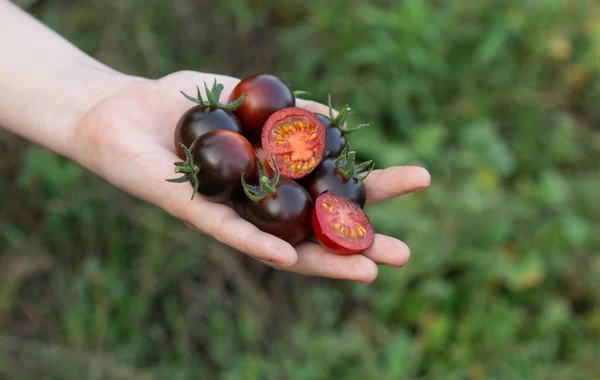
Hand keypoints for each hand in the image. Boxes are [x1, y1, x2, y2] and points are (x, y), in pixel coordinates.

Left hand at [72, 71, 430, 283]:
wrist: (118, 107)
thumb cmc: (179, 106)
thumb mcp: (243, 98)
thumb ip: (285, 111)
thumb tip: (334, 118)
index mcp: (271, 179)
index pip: (330, 190)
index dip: (372, 191)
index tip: (417, 181)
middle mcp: (255, 205)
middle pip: (315, 228)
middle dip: (362, 239)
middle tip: (406, 254)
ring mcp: (228, 213)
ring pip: (281, 244)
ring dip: (324, 260)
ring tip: (367, 270)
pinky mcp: (192, 211)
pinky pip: (228, 232)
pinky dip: (259, 244)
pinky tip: (290, 257)